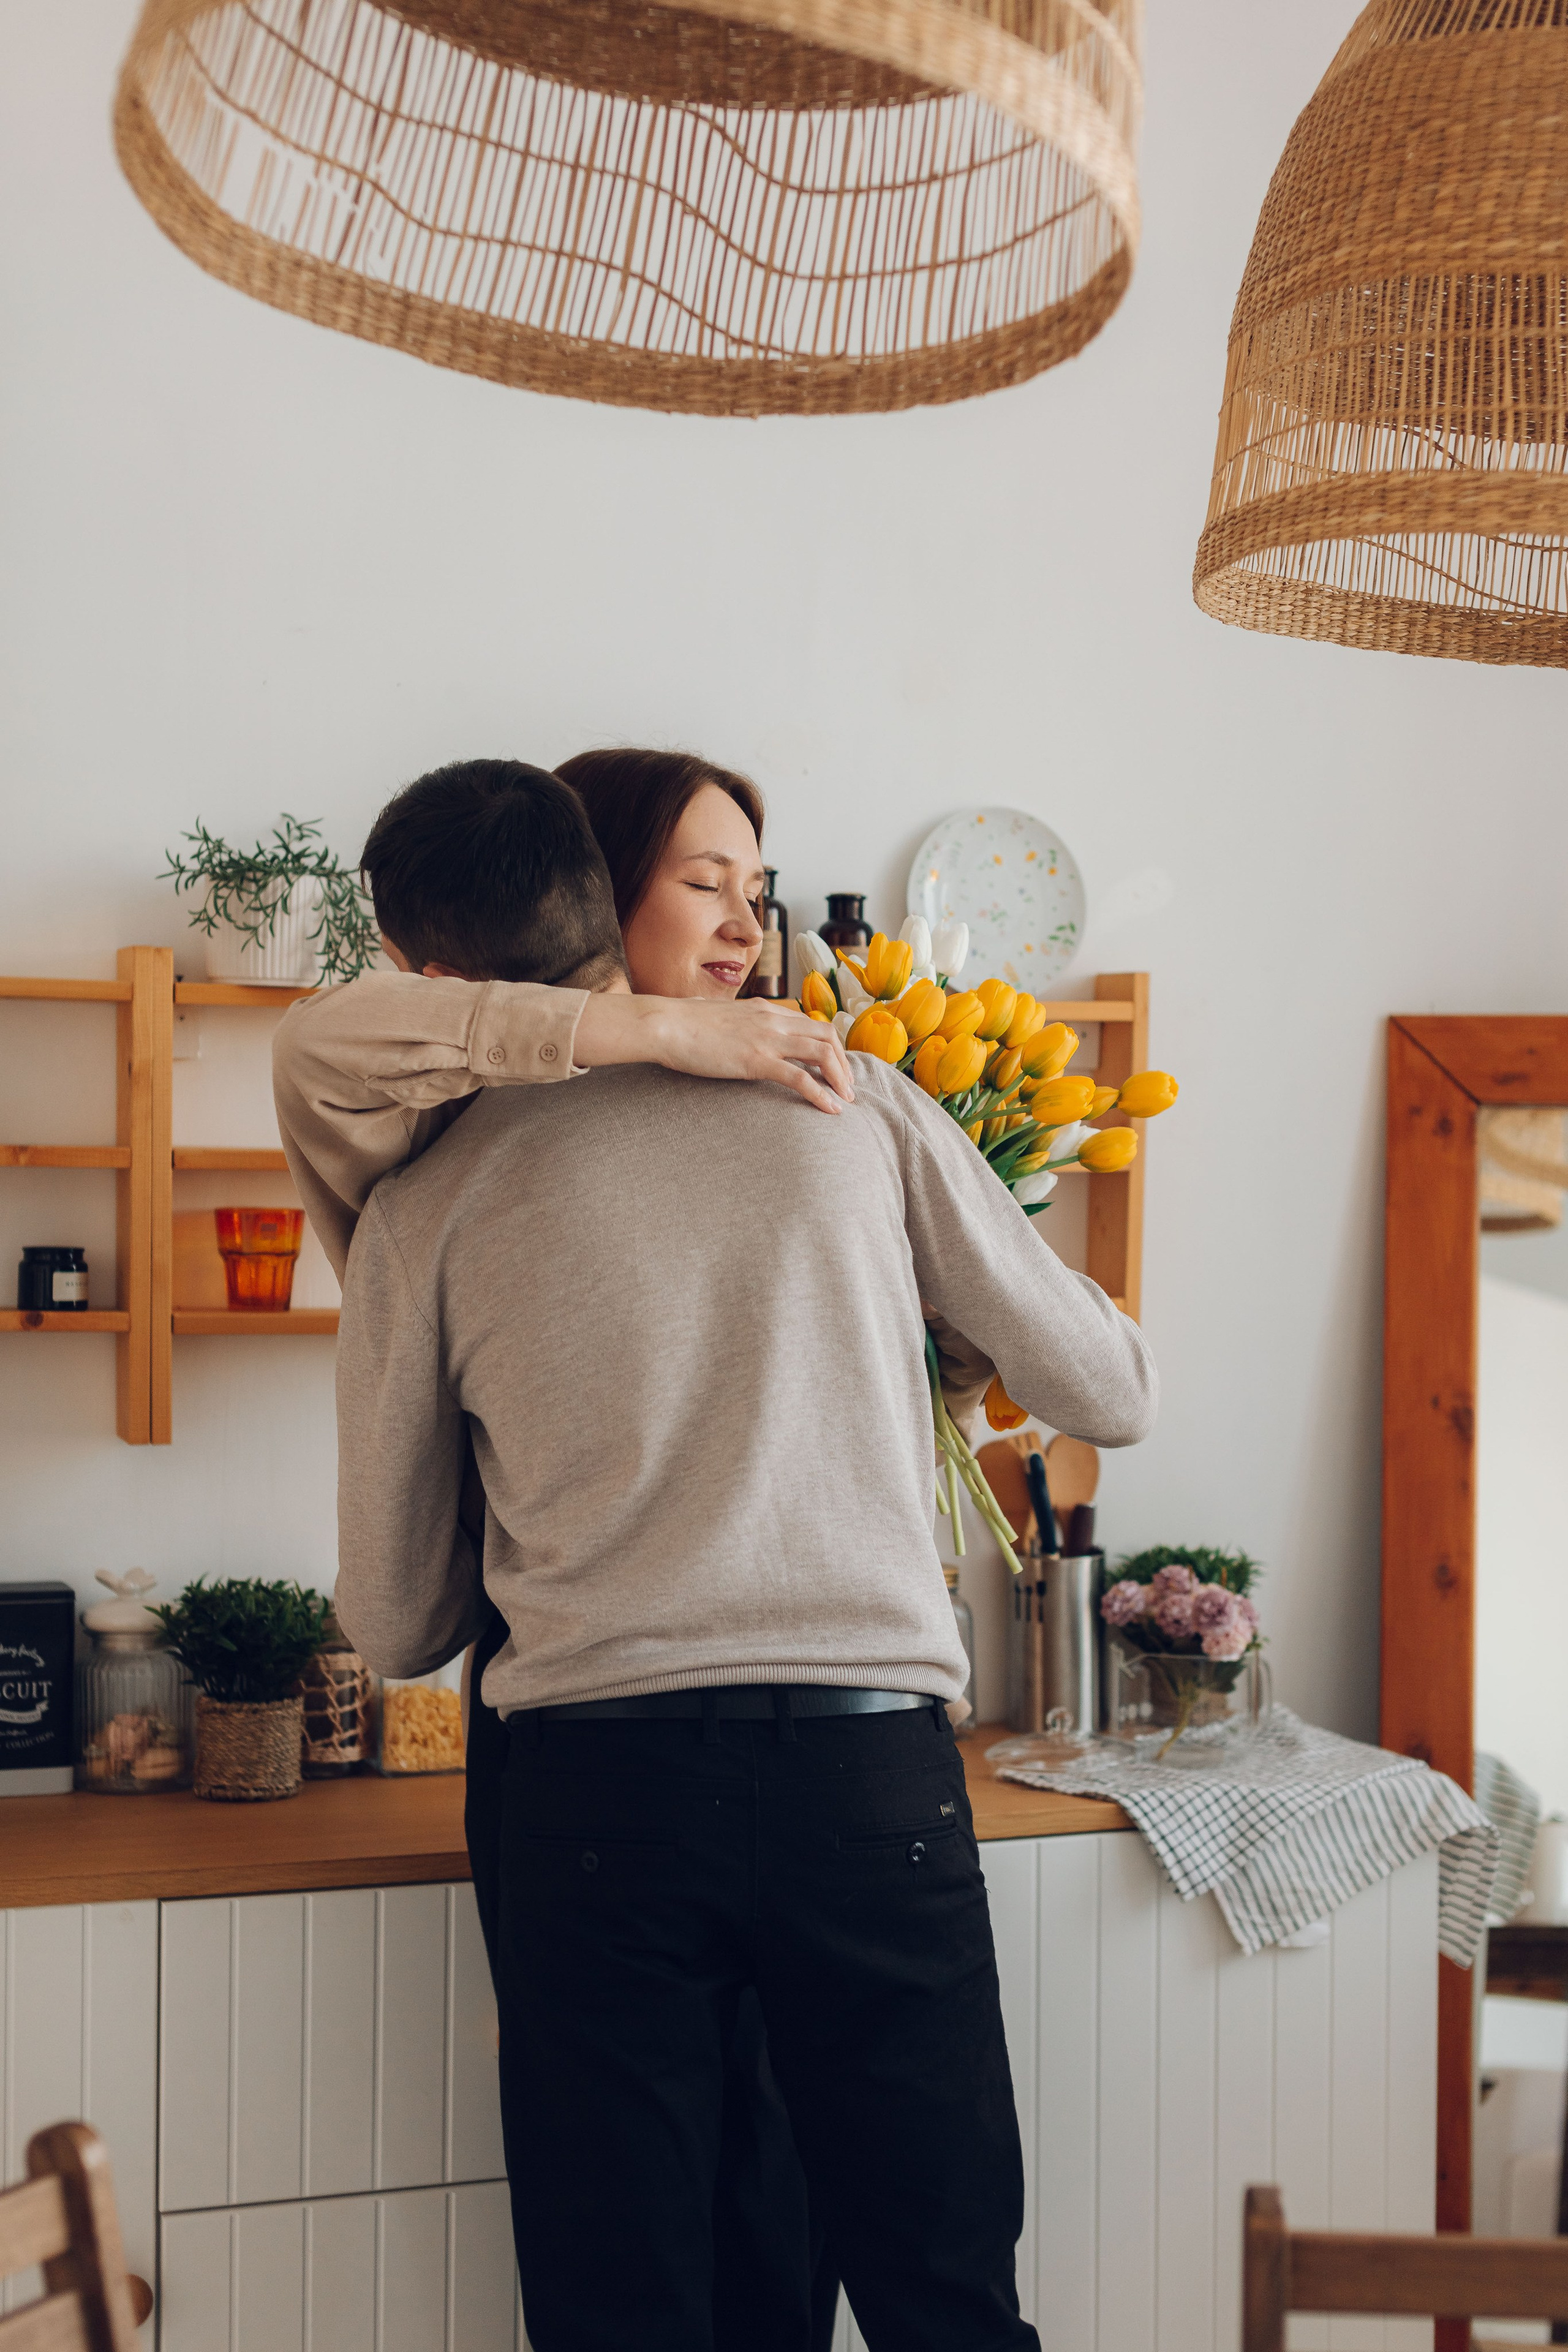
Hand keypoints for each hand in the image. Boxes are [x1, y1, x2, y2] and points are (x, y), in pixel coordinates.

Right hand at [575, 993, 854, 1112]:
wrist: (664, 1024)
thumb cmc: (682, 1023)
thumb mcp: (720, 1017)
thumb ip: (739, 1025)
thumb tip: (739, 1036)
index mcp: (765, 1009)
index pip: (811, 1022)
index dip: (830, 1045)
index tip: (835, 1066)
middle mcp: (773, 1019)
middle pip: (827, 1034)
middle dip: (843, 1062)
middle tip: (847, 1087)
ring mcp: (766, 1039)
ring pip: (822, 1052)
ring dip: (840, 1077)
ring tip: (845, 1100)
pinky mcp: (756, 1060)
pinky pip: (799, 1077)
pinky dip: (820, 1093)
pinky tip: (830, 1109)